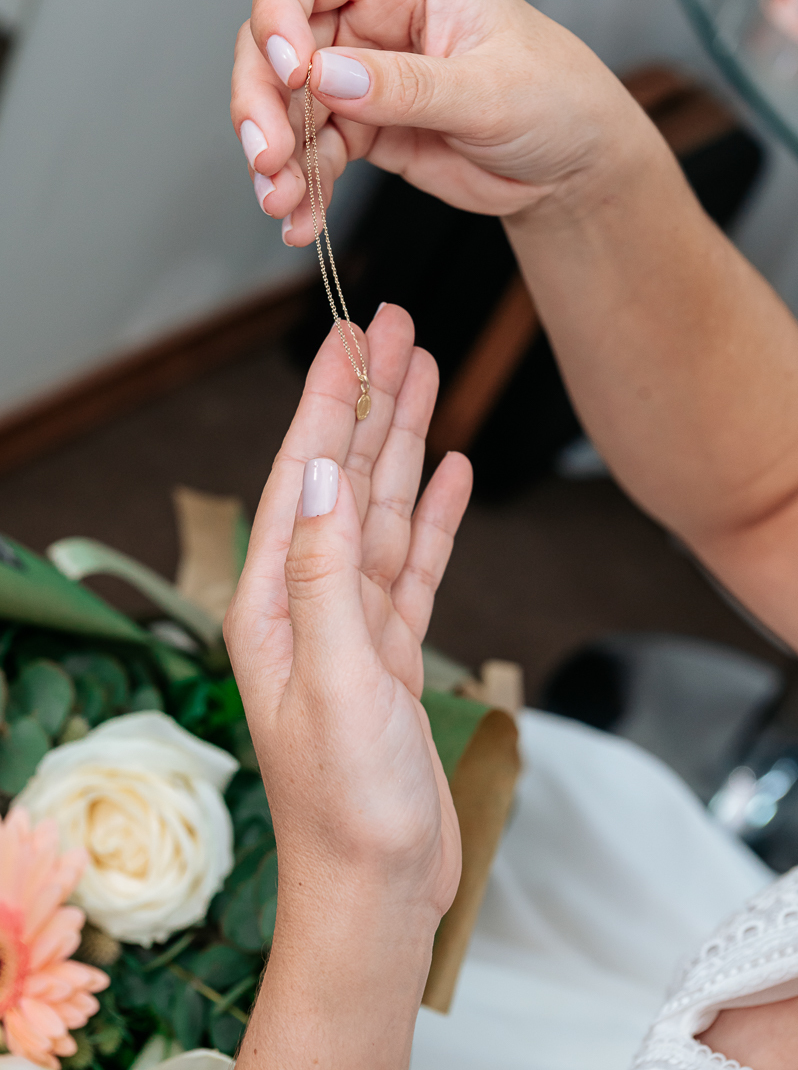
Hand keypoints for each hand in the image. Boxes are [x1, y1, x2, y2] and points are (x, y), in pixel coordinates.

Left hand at [224, 304, 471, 921]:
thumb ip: (327, 570)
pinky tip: (445, 474)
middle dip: (369, 401)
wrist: (378, 889)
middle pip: (344, 477)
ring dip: (404, 444)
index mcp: (275, 601)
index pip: (303, 474)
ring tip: (425, 376)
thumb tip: (326, 469)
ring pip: (381, 512)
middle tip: (395, 328)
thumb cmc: (347, 805)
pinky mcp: (390, 652)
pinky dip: (430, 516)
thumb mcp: (336, 680)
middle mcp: (307, 602)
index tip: (349, 334)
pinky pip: (412, 564)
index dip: (328, 400)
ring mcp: (352, 625)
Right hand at [230, 0, 638, 245]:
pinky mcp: (361, 127)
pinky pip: (313, 155)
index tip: (289, 74)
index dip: (276, 16)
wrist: (569, 168)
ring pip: (285, 106)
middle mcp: (369, 13)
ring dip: (276, 159)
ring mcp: (360, 73)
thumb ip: (406, 85)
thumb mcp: (487, 89)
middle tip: (268, 158)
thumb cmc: (554, 98)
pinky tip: (301, 221)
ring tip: (283, 204)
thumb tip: (327, 78)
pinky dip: (302, 189)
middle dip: (261, 102)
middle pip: (275, 43)